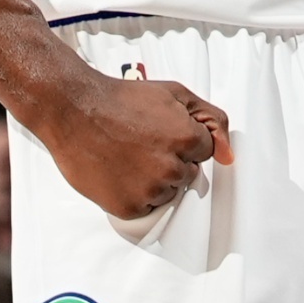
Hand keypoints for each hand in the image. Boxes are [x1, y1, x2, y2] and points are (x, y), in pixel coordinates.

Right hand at [35, 69, 233, 219]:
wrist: (74, 110)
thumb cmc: (122, 100)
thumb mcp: (175, 94)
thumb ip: (212, 120)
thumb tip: (229, 156)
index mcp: (187, 140)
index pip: (204, 152)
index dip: (183, 140)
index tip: (162, 132)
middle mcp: (171, 168)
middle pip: (186, 174)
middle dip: (170, 160)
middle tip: (142, 142)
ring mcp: (149, 190)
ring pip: (167, 192)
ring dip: (153, 179)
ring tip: (128, 156)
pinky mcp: (128, 207)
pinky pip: (145, 208)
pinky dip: (134, 194)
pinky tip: (119, 171)